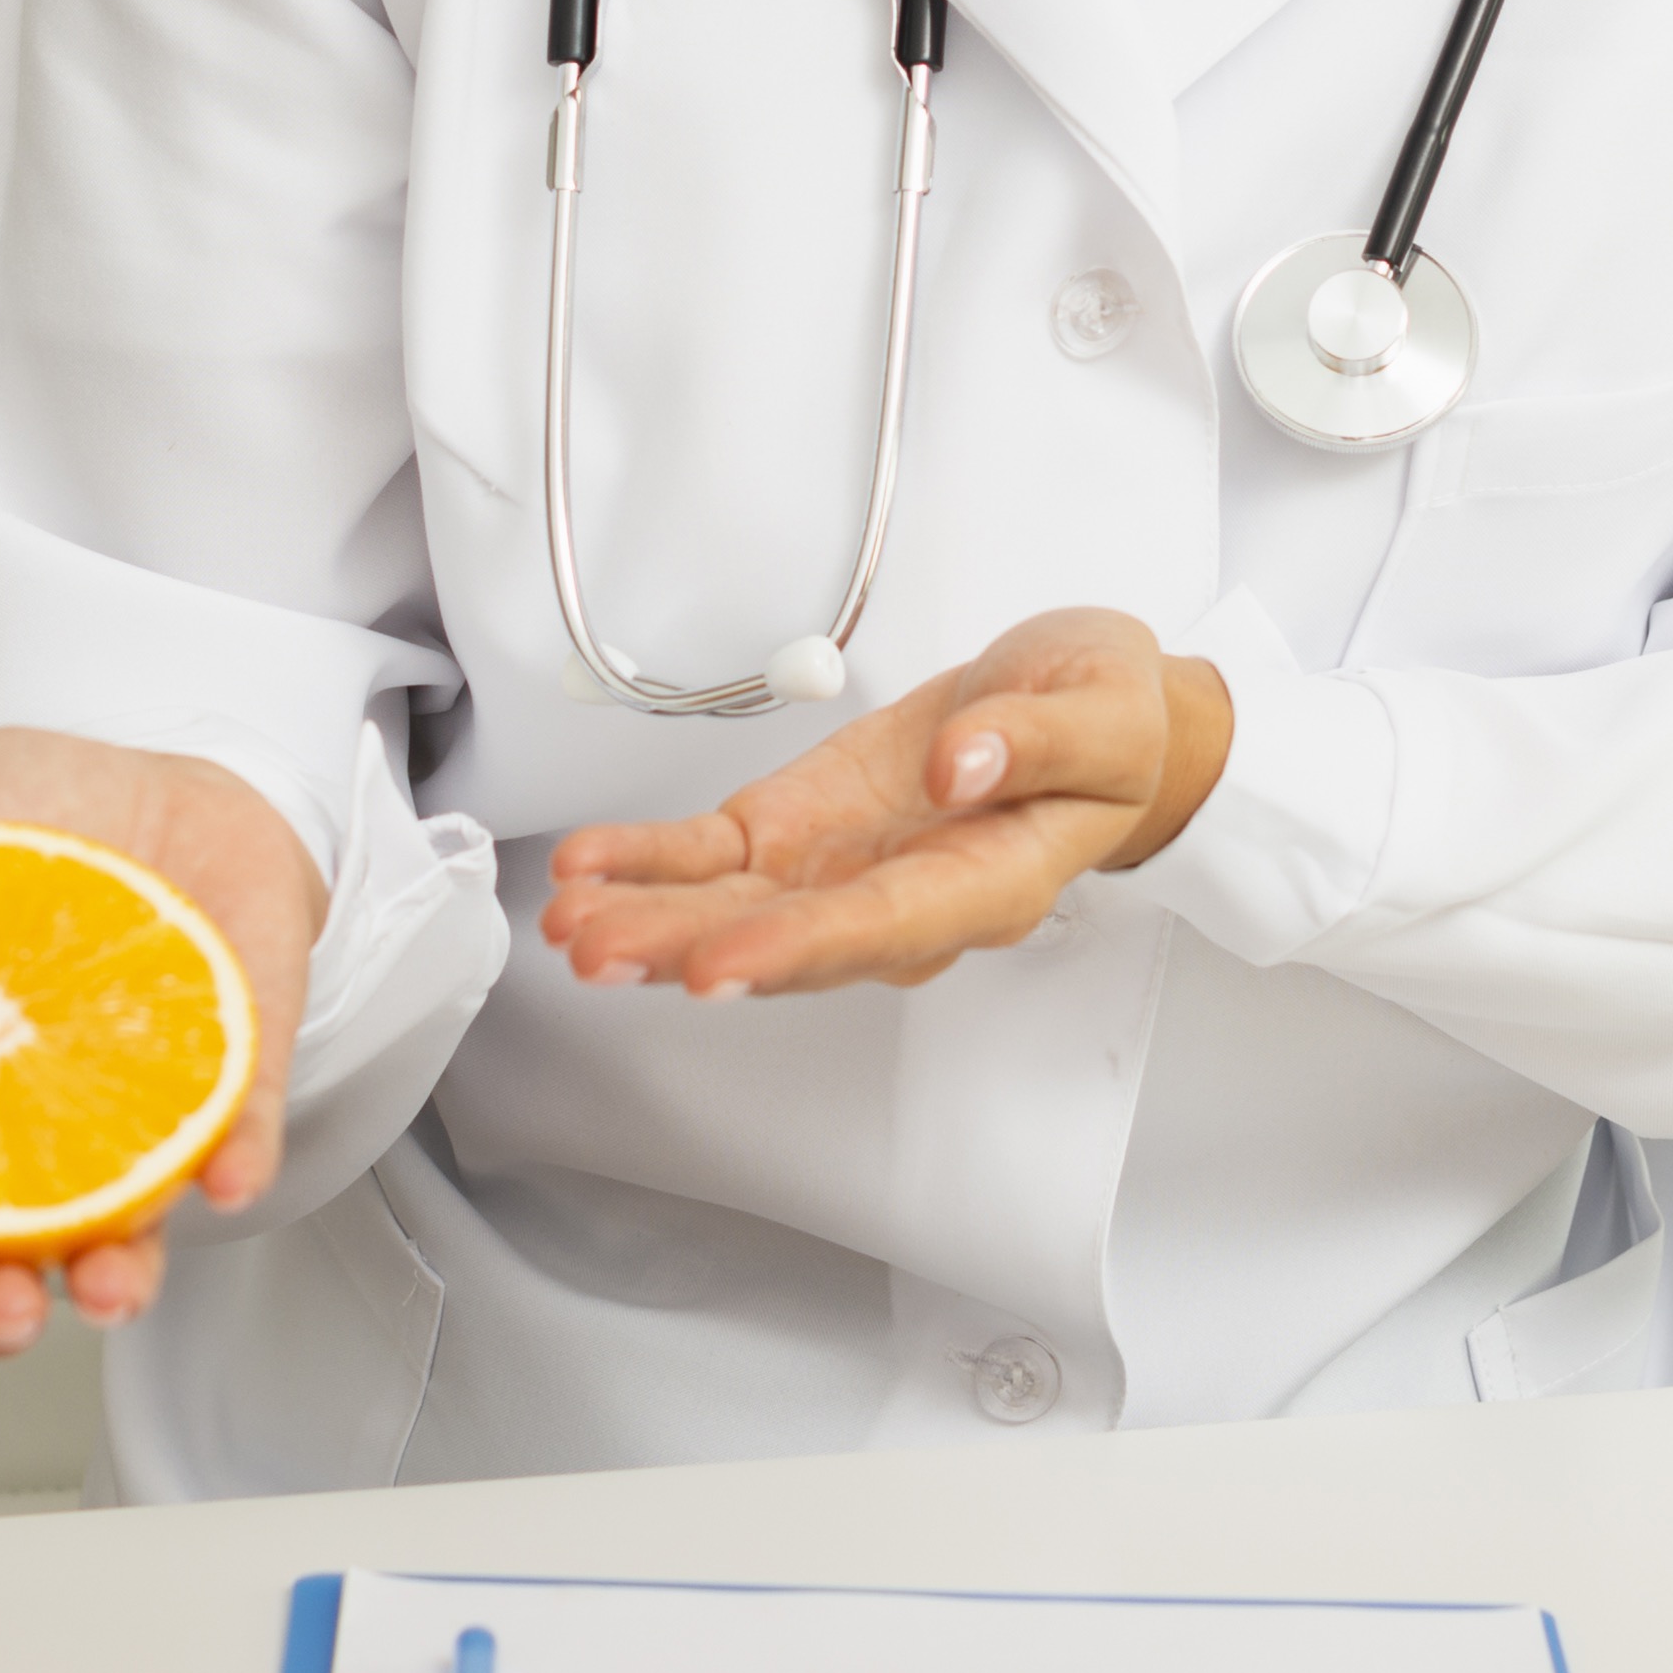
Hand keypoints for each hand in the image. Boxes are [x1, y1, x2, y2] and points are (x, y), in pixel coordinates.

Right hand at [0, 728, 315, 1360]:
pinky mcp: (230, 1084)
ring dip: (112, 1277)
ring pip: (120, 1236)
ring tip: (104, 1281)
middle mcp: (36, 1138)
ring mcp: (133, 1122)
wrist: (166, 779)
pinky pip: (236, 1140)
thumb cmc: (36, 822)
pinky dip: (232, 1163)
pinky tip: (225, 1179)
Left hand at [540, 606, 1231, 994]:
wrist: (1079, 706)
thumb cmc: (1105, 718)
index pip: (884, 928)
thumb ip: (1035, 740)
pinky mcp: (798, 831)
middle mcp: (901, 900)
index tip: (721, 966)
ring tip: (567, 923)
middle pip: (786, 940)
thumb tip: (957, 764)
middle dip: (687, 952)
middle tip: (601, 950)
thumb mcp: (1103, 708)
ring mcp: (840, 872)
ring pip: (735, 913)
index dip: (797, 950)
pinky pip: (715, 858)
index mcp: (987, 884)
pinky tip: (587, 867)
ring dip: (648, 920)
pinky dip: (649, 862)